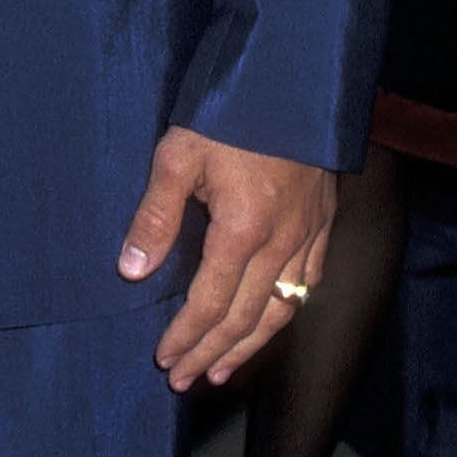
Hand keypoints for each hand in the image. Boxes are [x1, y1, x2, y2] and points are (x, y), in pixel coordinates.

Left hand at [117, 127, 333, 391]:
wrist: (291, 77)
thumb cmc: (228, 112)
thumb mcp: (178, 155)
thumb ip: (156, 215)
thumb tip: (131, 270)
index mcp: (243, 230)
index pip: (210, 304)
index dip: (186, 336)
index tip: (165, 360)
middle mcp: (282, 242)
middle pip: (246, 317)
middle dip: (212, 353)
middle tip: (185, 379)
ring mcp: (309, 233)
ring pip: (283, 308)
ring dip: (251, 345)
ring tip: (224, 370)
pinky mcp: (325, 220)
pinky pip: (310, 281)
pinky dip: (288, 311)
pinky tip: (275, 320)